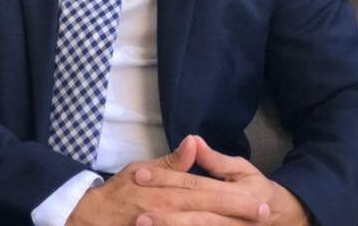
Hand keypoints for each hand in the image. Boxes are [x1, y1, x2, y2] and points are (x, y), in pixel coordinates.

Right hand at [66, 136, 270, 225]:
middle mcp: (166, 207)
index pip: (204, 189)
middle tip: (265, 215)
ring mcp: (161, 224)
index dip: (232, 196)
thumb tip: (193, 141)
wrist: (92, 217)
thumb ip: (170, 162)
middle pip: (206, 211)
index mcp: (165, 187)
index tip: (260, 199)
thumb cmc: (121, 191)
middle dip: (237, 214)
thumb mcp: (142, 168)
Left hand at [132, 135, 310, 225]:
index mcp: (234, 194)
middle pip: (194, 214)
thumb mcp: (241, 169)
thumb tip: (191, 140)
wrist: (283, 220)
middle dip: (164, 214)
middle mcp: (232, 218)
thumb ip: (215, 160)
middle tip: (136, 213)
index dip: (167, 179)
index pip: (194, 184)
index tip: (140, 175)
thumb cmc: (256, 189)